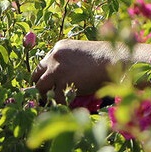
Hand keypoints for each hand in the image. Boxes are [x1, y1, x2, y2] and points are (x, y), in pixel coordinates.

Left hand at [31, 40, 150, 102]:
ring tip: (54, 103)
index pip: (44, 64)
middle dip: (41, 86)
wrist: (114, 59)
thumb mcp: (82, 54)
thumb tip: (65, 81)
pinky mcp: (61, 80)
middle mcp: (54, 56)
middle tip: (46, 97)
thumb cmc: (105, 59)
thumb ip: (70, 63)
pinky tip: (69, 104)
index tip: (51, 85)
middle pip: (36, 75)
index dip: (47, 76)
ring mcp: (56, 68)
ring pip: (40, 87)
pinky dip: (61, 103)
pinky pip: (55, 96)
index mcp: (60, 47)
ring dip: (47, 96)